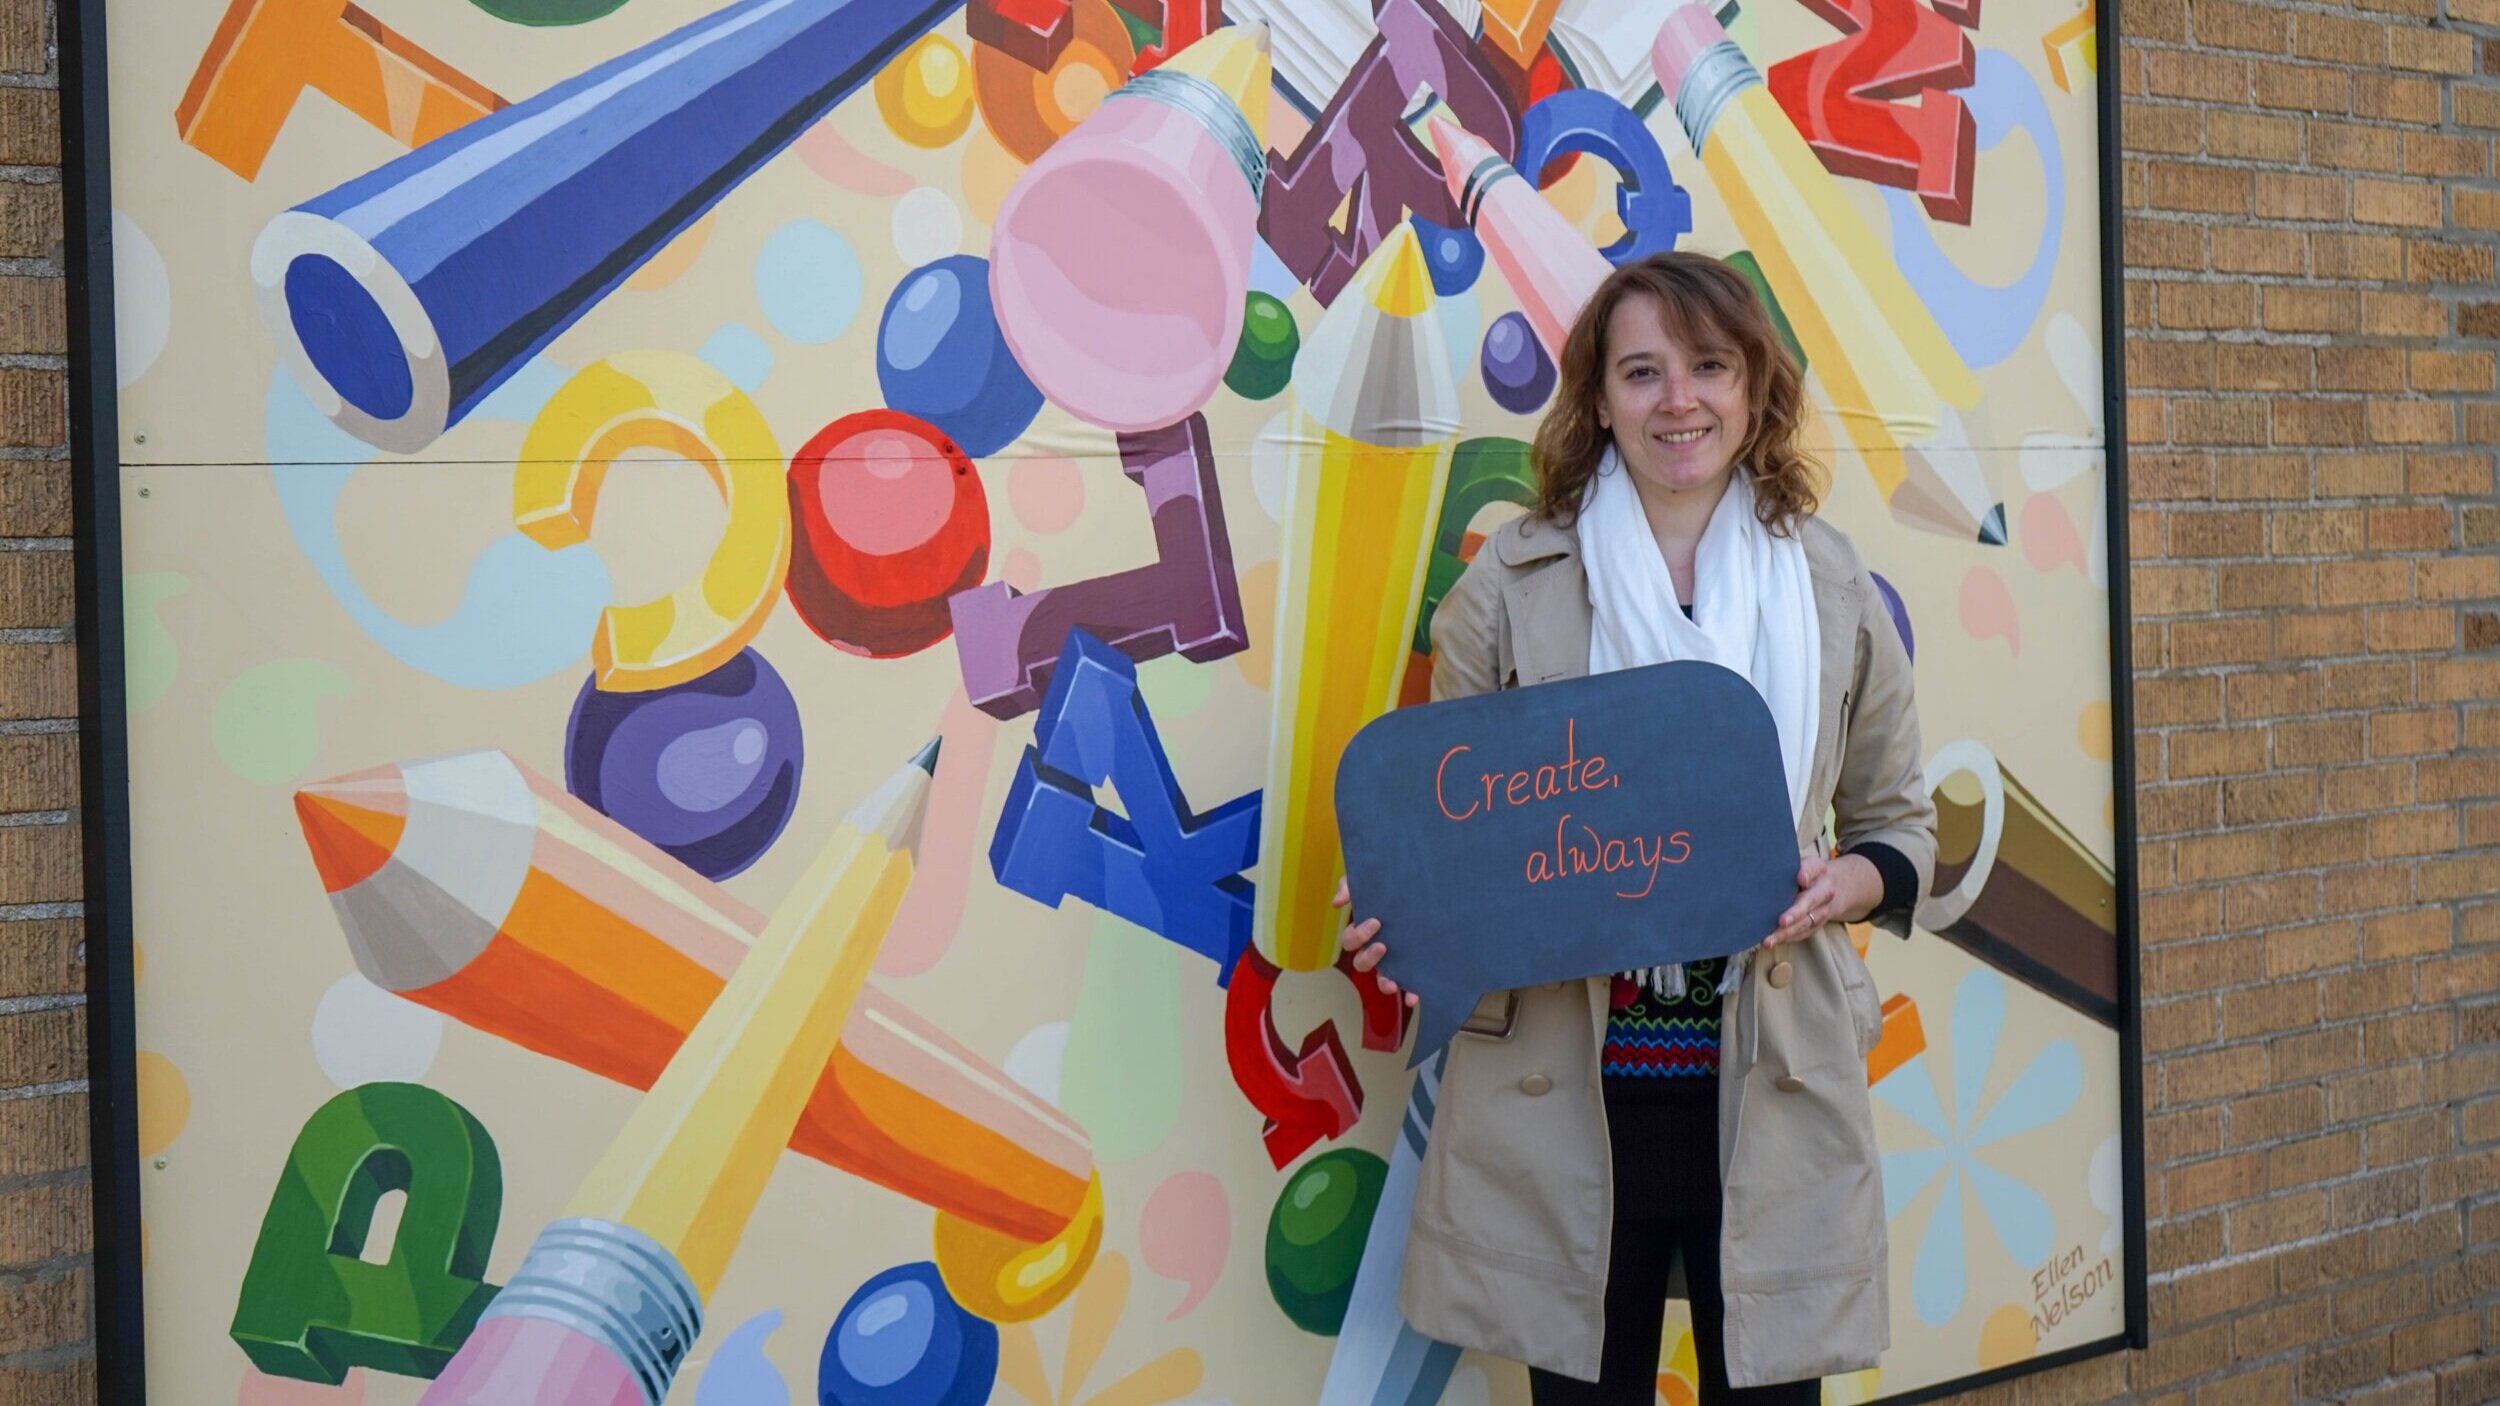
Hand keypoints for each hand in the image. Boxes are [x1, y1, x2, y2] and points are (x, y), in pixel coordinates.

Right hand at [1334, 876, 1420, 1007]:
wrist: (1420, 889)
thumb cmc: (1388, 887)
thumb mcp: (1368, 881)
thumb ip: (1349, 886)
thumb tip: (1337, 903)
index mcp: (1363, 932)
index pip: (1351, 940)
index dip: (1359, 936)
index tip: (1376, 922)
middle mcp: (1375, 948)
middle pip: (1361, 963)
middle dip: (1369, 958)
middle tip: (1383, 946)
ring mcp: (1393, 960)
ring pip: (1381, 979)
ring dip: (1384, 983)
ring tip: (1393, 984)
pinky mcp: (1411, 966)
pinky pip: (1407, 985)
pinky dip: (1408, 994)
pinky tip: (1413, 998)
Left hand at [1768, 852, 1879, 945]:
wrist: (1836, 886)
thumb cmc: (1809, 871)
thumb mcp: (1804, 860)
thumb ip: (1794, 863)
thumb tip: (1781, 867)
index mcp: (1819, 870)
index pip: (1812, 869)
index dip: (1806, 873)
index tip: (1801, 878)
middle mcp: (1824, 892)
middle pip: (1810, 902)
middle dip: (1796, 913)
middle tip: (1782, 921)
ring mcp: (1822, 911)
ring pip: (1805, 923)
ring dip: (1786, 933)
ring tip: (1768, 941)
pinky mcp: (1817, 924)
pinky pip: (1803, 933)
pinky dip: (1788, 938)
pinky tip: (1773, 942)